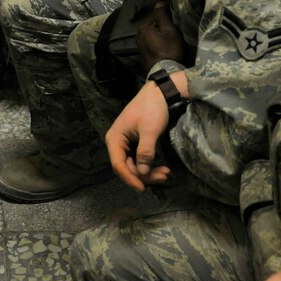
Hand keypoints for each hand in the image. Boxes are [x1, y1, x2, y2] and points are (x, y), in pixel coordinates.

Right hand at [106, 73, 181, 190]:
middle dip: (144, 175)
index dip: (130, 178)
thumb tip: (142, 173)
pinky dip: (150, 165)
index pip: (118, 165)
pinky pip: (140, 160)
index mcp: (115, 138)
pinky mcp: (135, 143)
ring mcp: (126, 143)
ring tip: (166, 173)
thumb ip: (145, 153)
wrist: (161, 93)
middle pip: (127, 167)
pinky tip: (162, 168)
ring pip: (135, 165)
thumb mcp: (150, 131)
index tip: (143, 188)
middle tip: (164, 177)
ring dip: (149, 172)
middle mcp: (117, 142)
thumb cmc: (152, 108)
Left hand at [134, 1, 187, 67]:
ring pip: (152, 33)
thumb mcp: (169, 31)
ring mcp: (140, 45)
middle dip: (162, 24)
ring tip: (170, 37)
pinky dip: (157, 41)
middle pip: (153, 24)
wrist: (166, 74)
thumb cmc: (169, 50)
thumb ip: (162, 16)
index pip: (156, 13)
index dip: (167, 15)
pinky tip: (165, 46)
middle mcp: (138, 35)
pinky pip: (151, 42)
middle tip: (174, 29)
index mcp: (143, 27)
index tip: (176, 19)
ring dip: (160, 33)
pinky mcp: (143, 54)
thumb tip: (159, 3)